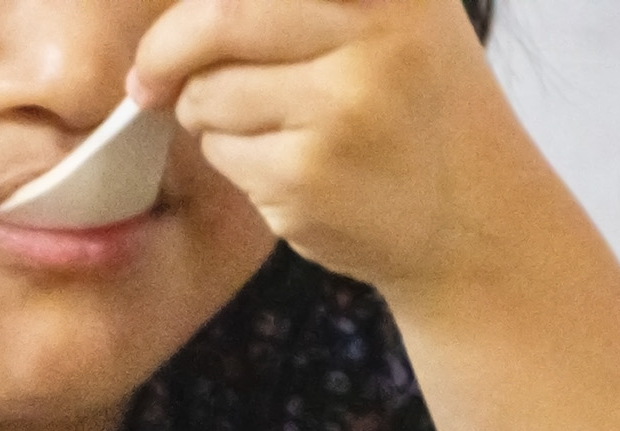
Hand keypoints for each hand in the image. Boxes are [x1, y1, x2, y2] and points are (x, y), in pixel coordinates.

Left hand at [131, 0, 527, 293]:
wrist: (471, 220)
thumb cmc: (418, 110)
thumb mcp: (397, 16)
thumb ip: (310, 1)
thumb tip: (189, 7)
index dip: (192, 8)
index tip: (172, 25)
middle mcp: (373, 34)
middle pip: (217, 20)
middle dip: (165, 53)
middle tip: (147, 80)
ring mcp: (339, 110)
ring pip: (208, 96)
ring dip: (208, 117)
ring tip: (269, 129)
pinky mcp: (306, 178)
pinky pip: (222, 155)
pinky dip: (233, 163)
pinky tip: (288, 171)